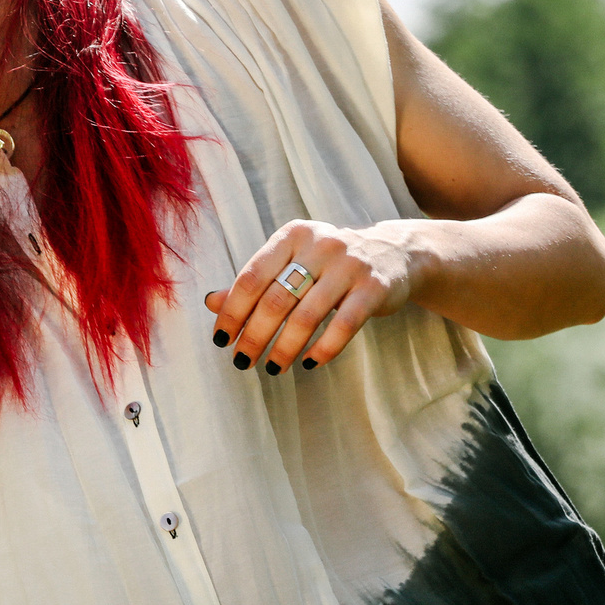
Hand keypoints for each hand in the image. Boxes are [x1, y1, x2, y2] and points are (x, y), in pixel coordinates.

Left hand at [205, 219, 414, 373]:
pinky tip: (309, 362)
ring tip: (272, 368)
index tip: (221, 340)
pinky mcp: (375, 287)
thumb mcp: (291, 261)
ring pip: (307, 316)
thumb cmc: (328, 263)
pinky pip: (344, 326)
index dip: (232, 312)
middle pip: (275, 299)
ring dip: (285, 348)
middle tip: (242, 361)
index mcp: (291, 236)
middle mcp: (320, 245)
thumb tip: (211, 302)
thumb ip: (255, 281)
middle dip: (254, 336)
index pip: (251, 277)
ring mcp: (349, 265)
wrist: (394, 252)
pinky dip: (324, 349)